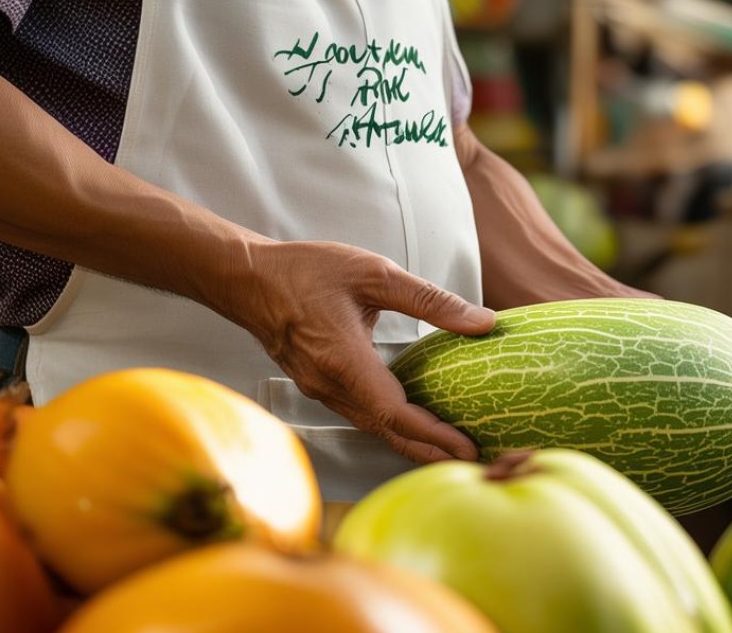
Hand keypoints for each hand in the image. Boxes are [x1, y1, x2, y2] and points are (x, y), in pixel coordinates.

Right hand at [224, 240, 494, 463]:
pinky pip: (361, 414)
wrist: (247, 278)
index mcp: (344, 360)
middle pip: (388, 432)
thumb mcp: (375, 273)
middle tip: (473, 462)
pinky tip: (414, 425)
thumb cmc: (307, 270)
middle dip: (431, 452)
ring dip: (412, 442)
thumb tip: (484, 322)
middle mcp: (329, 385)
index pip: (396, 413)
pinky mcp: (318, 385)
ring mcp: (320, 389)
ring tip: (451, 451)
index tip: (468, 449)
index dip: (434, 436)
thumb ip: (430, 300)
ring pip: (373, 426)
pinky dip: (392, 425)